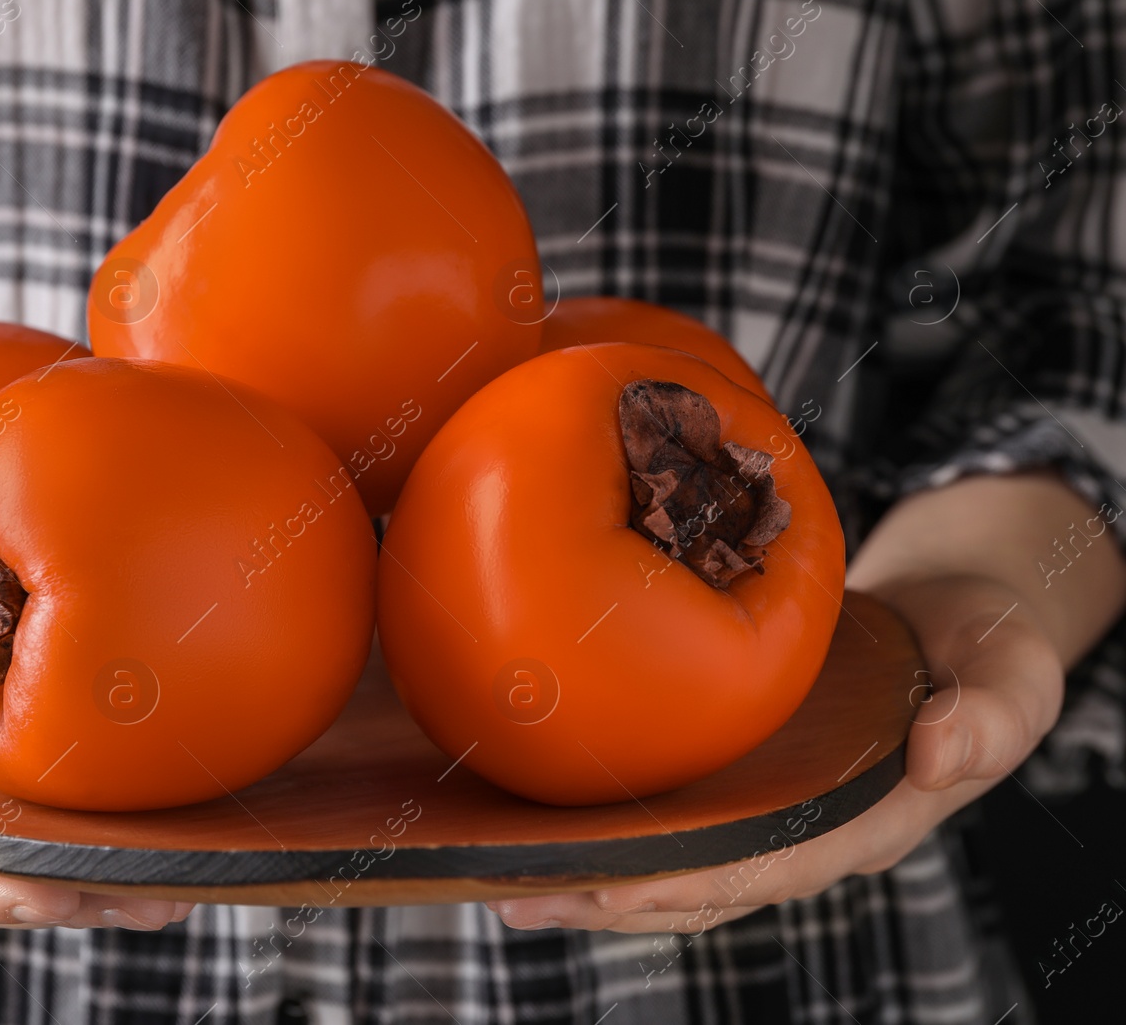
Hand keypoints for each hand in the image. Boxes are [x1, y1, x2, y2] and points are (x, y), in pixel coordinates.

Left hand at [486, 573, 1062, 932]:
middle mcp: (805, 831)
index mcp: (863, 823)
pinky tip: (541, 824)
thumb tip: (940, 754)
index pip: (764, 868)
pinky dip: (607, 829)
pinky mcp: (738, 775)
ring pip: (672, 865)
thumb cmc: (984, 646)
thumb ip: (990, 716)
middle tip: (515, 894)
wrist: (959, 617)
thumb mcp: (1012, 673)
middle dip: (609, 897)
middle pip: (698, 886)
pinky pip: (669, 818)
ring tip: (501, 881)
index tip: (607, 884)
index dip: (685, 881)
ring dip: (590, 878)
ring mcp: (768, 810)